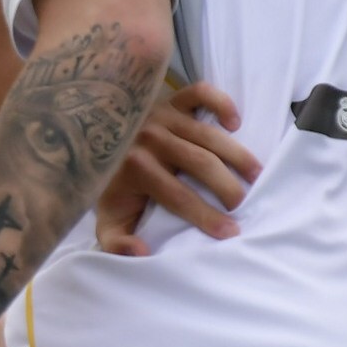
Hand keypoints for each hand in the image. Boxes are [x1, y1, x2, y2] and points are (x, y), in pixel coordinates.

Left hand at [99, 78, 258, 255]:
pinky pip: (199, 93)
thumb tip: (142, 252)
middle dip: (229, 189)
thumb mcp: (107, 221)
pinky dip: (221, 102)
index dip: (207, 216)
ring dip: (237, 155)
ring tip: (256, 175)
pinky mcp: (170, 100)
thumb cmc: (109, 188)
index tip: (231, 231)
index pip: (179, 197)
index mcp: (135, 169)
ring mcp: (161, 116)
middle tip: (245, 205)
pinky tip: (235, 123)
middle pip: (202, 164)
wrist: (90, 145)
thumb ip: (117, 244)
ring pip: (209, 135)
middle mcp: (149, 139)